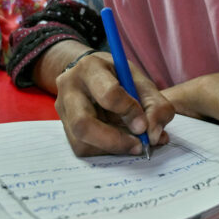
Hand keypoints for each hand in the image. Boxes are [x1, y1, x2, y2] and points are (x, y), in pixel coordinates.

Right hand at [47, 42, 173, 156]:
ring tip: (131, 142)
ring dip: (111, 148)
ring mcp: (63, 110)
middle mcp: (69, 88)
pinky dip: (105, 150)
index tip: (144, 125)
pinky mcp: (64, 128)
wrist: (91, 76)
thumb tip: (154, 136)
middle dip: (115, 141)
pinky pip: (83, 148)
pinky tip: (117, 141)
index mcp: (90, 67)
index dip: (130, 112)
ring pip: (81, 142)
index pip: (108, 94)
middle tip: (138, 146)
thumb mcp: (140, 82)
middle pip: (83, 124)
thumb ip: (156, 106)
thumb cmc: (118, 77)